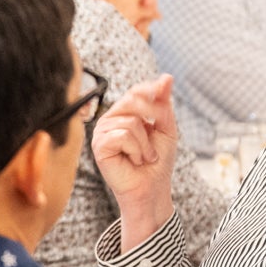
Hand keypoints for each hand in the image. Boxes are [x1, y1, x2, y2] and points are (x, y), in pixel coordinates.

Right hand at [90, 74, 179, 248]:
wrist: (151, 189)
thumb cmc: (157, 162)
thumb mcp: (166, 128)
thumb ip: (163, 104)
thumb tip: (167, 77)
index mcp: (124, 113)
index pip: (135, 91)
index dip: (152, 93)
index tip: (164, 107)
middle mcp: (110, 119)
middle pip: (133, 101)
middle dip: (152, 120)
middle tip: (155, 145)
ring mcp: (102, 132)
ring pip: (131, 122)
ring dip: (145, 144)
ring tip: (144, 157)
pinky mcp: (99, 145)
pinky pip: (123, 136)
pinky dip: (136, 150)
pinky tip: (134, 161)